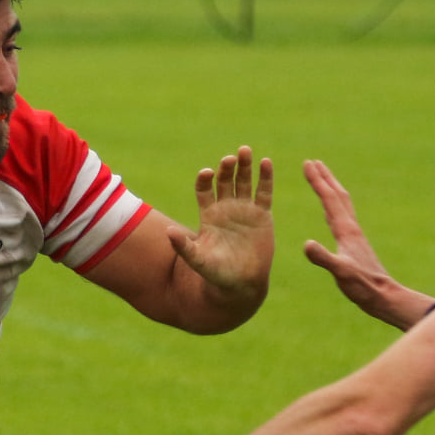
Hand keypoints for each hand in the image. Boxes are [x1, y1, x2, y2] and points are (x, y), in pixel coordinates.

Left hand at [173, 146, 273, 302]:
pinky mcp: (262, 215)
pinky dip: (265, 177)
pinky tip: (266, 163)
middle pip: (225, 180)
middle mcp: (226, 208)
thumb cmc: (216, 273)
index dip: (205, 179)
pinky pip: (264, 192)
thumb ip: (183, 246)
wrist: (241, 284)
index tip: (207, 173)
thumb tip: (168, 231)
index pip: (204, 189)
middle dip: (226, 168)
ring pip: (244, 181)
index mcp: (208, 214)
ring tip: (245, 151)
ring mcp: (245, 209)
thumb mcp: (197, 259)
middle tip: (230, 158)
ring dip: (245, 165)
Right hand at [302, 159, 401, 322]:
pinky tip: (329, 212)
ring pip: (341, 204)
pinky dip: (333, 208)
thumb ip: (323, 258)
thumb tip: (306, 244)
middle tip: (313, 162)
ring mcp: (354, 235)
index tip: (307, 163)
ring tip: (321, 179)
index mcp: (346, 231)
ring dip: (330, 189)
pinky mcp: (355, 244)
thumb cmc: (362, 286)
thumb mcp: (340, 272)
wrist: (384, 295)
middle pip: (338, 195)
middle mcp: (351, 228)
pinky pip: (341, 218)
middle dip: (325, 177)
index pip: (329, 199)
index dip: (318, 181)